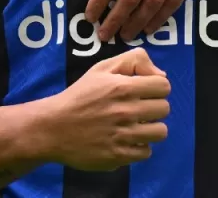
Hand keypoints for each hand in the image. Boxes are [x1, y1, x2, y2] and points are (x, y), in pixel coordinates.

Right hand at [43, 48, 170, 171]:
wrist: (53, 127)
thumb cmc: (79, 96)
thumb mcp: (101, 68)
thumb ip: (133, 61)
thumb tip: (161, 74)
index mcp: (122, 87)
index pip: (163, 86)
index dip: (156, 87)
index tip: (144, 92)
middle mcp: (126, 111)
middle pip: (164, 108)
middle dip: (154, 107)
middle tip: (138, 109)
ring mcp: (123, 135)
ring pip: (160, 132)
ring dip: (150, 128)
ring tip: (135, 126)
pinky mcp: (118, 155)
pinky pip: (146, 152)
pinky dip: (139, 147)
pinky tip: (126, 140)